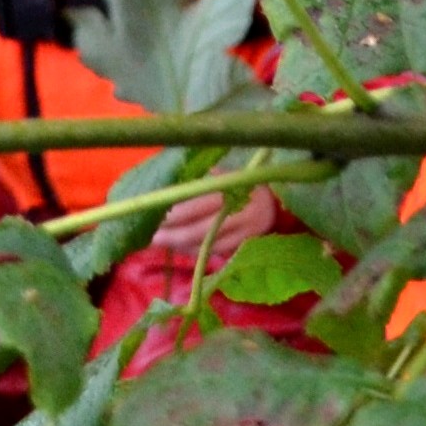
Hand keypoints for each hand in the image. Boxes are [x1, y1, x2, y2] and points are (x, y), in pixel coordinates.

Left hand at [148, 187, 281, 257]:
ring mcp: (246, 231)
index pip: (193, 204)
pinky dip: (195, 251)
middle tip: (148, 234)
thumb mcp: (221, 173)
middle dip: (170, 233)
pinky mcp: (248, 244)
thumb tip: (163, 190)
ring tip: (157, 242)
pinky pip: (216, 252)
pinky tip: (179, 247)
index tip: (149, 214)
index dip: (170, 212)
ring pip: (205, 244)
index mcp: (231, 189)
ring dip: (178, 245)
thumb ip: (197, 180)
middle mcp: (240, 212)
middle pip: (197, 229)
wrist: (276, 199)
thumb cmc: (239, 180)